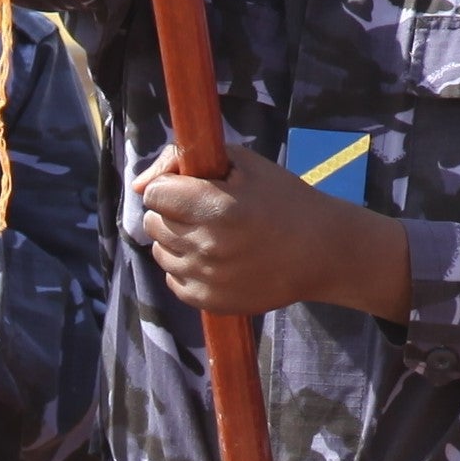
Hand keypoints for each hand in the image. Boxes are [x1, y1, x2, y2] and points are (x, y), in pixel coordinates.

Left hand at [135, 143, 413, 320]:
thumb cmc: (284, 200)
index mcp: (216, 207)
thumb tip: (138, 186)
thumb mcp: (242, 163)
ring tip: (211, 234)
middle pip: (154, 222)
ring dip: (177, 239)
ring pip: (159, 250)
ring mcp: (206, 277)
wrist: (321, 252)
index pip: (155, 194)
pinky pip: (172, 278)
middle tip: (205, 211)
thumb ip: (185, 160)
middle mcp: (207, 245)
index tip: (193, 188)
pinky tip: (213, 258)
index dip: (172, 187)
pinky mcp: (209, 300)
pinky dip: (185, 266)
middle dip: (173, 211)